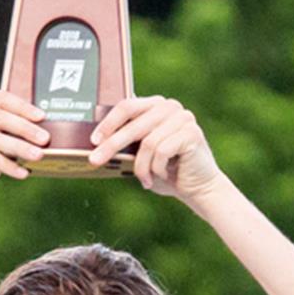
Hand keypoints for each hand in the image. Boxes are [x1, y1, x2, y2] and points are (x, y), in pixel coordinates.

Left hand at [87, 95, 222, 201]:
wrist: (199, 188)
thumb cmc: (166, 172)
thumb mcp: (141, 155)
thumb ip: (127, 144)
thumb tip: (97, 143)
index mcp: (156, 106)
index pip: (127, 106)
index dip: (108, 123)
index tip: (94, 140)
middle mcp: (170, 106)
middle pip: (133, 124)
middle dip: (112, 145)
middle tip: (96, 160)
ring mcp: (183, 117)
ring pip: (147, 142)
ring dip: (142, 167)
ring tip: (145, 180)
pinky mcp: (191, 132)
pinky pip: (162, 151)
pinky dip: (158, 169)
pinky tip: (164, 175)